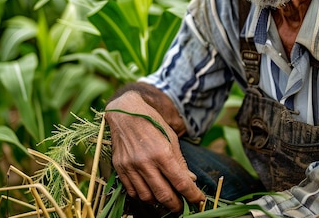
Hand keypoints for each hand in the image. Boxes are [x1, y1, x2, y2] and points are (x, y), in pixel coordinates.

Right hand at [106, 91, 204, 211]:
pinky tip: (150, 191)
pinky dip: (143, 195)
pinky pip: (132, 191)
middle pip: (164, 195)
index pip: (181, 183)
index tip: (199, 201)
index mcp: (162, 152)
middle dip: (176, 205)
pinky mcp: (120, 168)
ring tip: (165, 197)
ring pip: (147, 197)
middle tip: (182, 206)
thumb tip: (190, 181)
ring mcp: (130, 166)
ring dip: (159, 201)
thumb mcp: (171, 138)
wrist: (125, 112)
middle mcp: (145, 162)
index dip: (192, 195)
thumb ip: (180, 162)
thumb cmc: (152, 123)